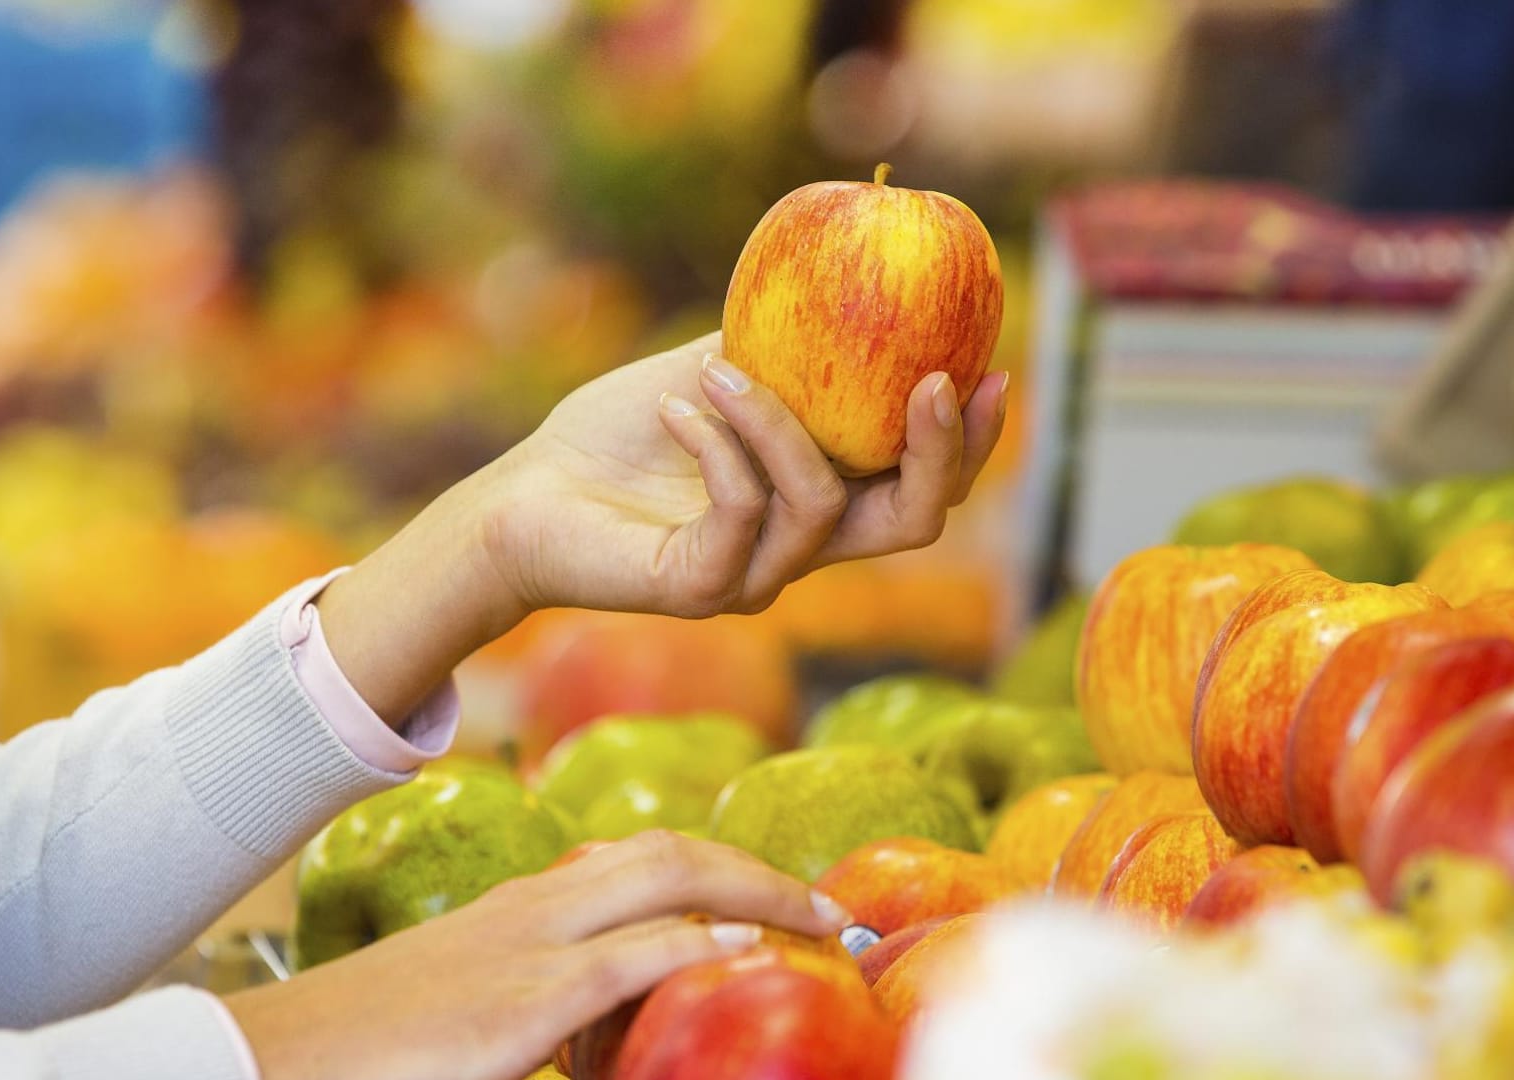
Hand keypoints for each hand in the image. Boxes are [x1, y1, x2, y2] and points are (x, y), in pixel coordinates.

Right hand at [227, 831, 851, 1079]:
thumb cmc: (370, 1043)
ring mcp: (525, 948)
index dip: (728, 870)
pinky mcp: (512, 1006)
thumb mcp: (475, 1005)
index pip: (647, 860)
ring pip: (663, 880)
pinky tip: (748, 949)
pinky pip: (624, 960)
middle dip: (761, 869)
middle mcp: (535, 907)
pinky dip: (695, 945)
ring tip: (818, 919)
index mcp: (527, 906)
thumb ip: (552, 1000)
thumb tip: (616, 1028)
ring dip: (755, 891)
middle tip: (830, 906)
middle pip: (671, 852)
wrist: (268, 1059)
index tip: (787, 900)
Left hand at [485, 331, 1006, 617]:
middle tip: (933, 381)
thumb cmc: (615, 436)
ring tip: (715, 371)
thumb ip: (784, 349)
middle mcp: (800, 550)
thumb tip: (850, 278)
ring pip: (821, 501)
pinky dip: (717, 442)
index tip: (990, 368)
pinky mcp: (702, 589)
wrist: (523, 497)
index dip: (967, 440)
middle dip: (937, 450)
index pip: (919, 487)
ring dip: (775, 419)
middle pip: (914, 520)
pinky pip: (744, 510)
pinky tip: (675, 407)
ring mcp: (755, 577)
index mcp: (817, 502)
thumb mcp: (715, 373)